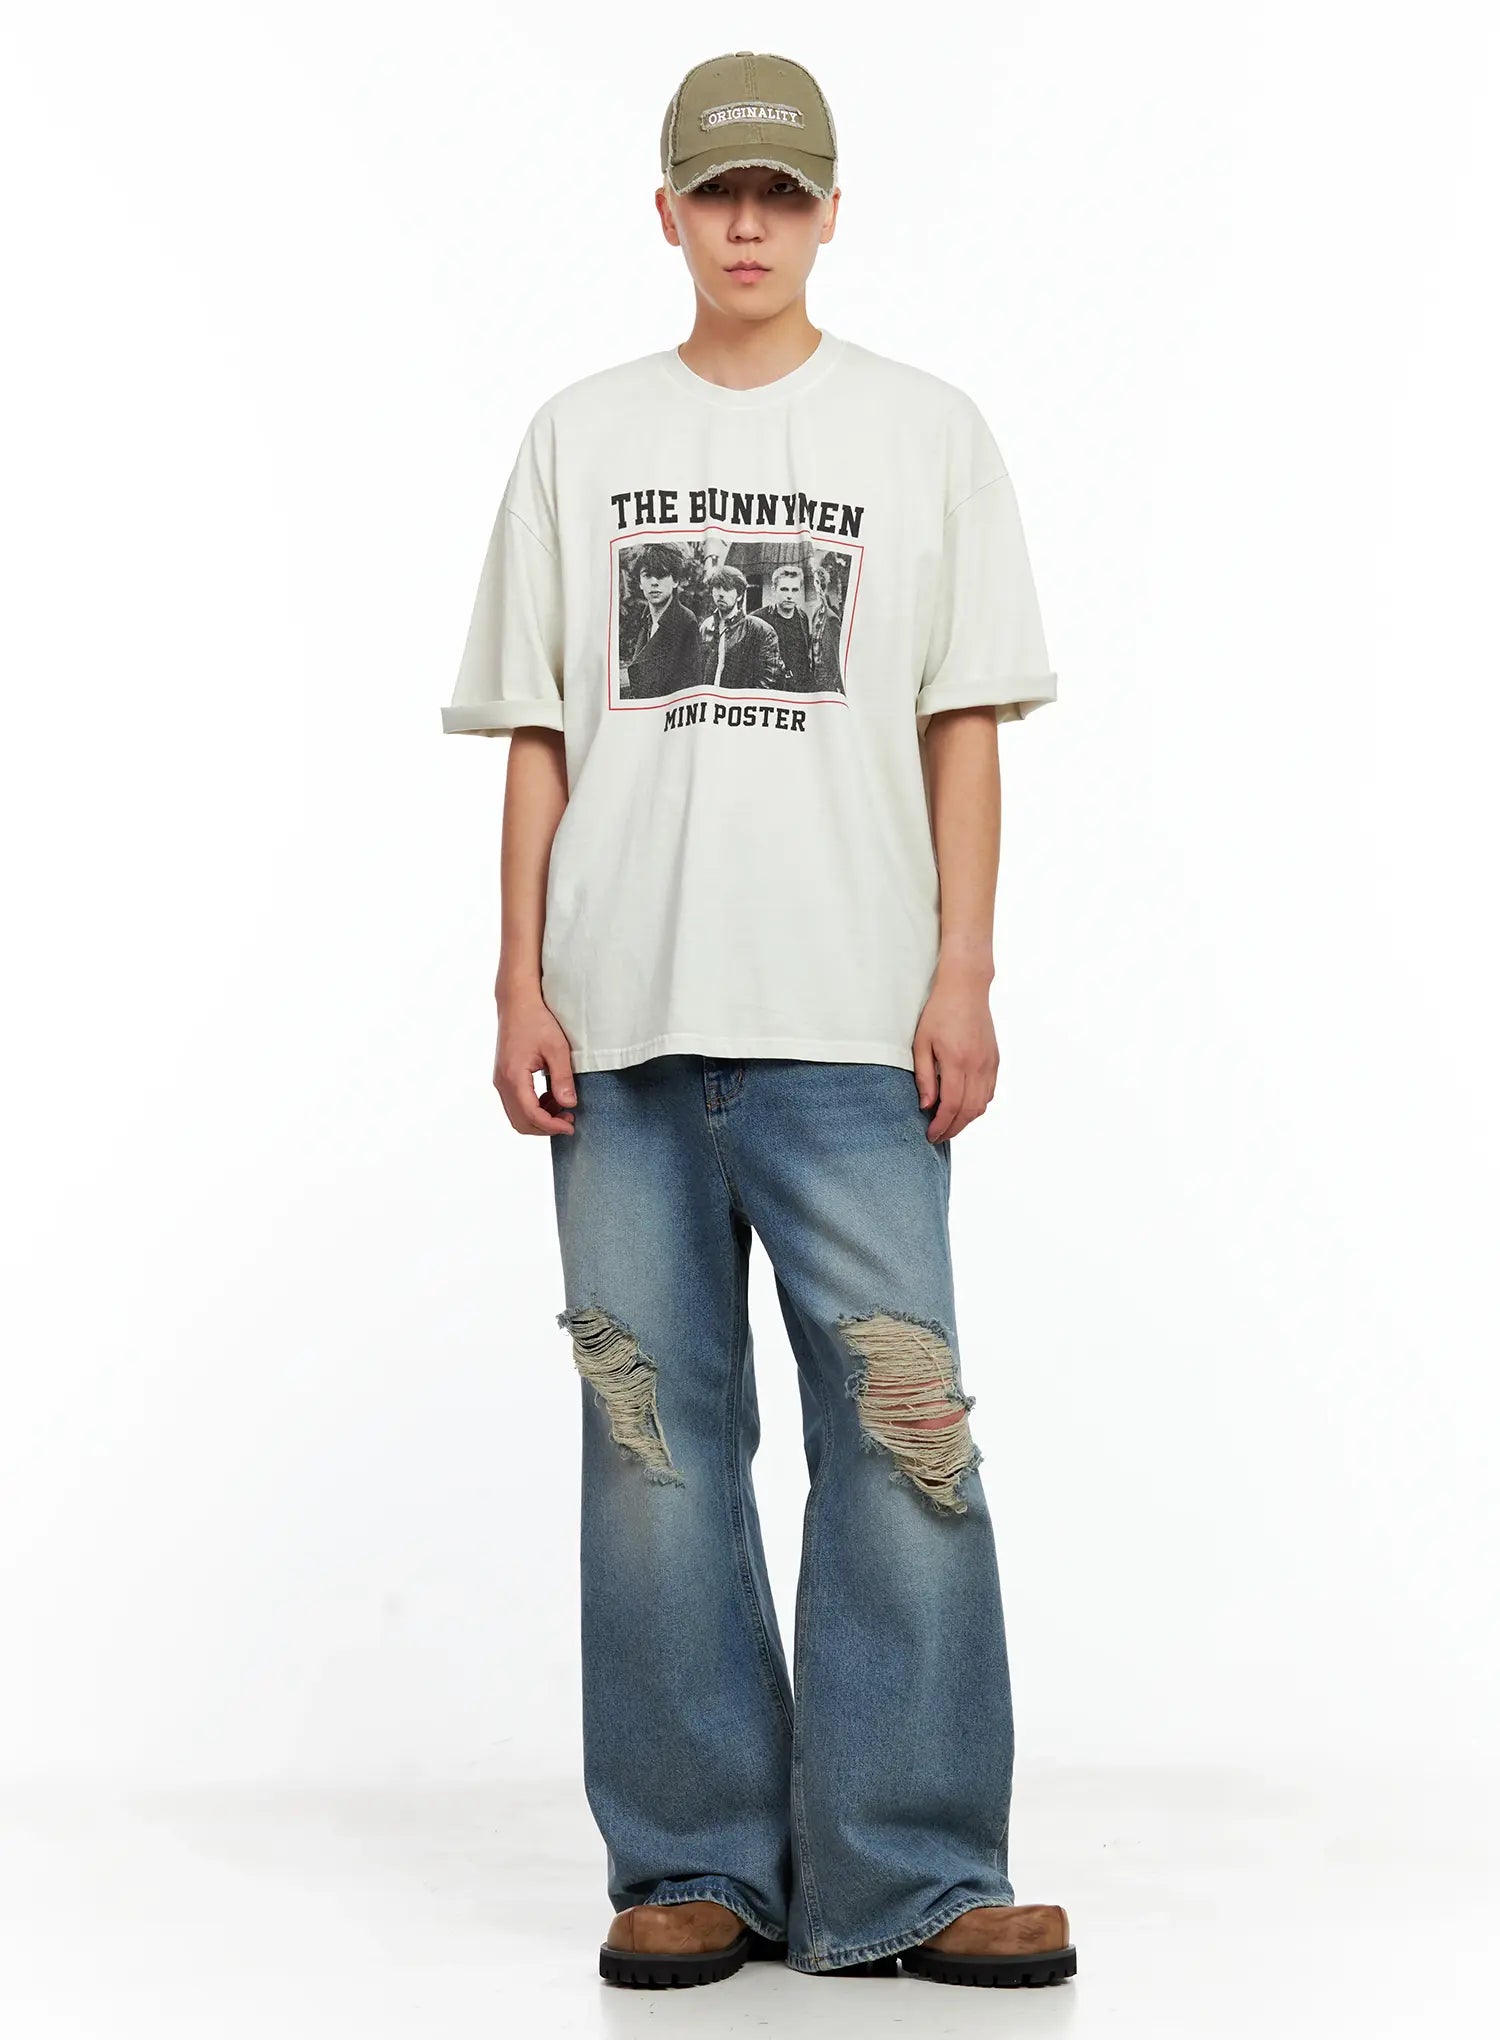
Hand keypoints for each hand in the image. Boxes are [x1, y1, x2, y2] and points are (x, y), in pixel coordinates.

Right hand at [493, 993, 577, 1134]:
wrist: (517, 1003)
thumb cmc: (536, 1020)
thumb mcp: (557, 1048)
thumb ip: (562, 1078)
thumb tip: (569, 1105)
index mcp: (513, 1076)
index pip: (531, 1115)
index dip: (552, 1126)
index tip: (571, 1126)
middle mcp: (502, 1082)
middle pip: (520, 1122)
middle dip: (545, 1127)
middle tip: (569, 1120)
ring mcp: (501, 1080)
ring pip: (517, 1115)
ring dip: (539, 1119)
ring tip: (562, 1108)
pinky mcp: (504, 1077)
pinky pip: (516, 1103)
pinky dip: (533, 1109)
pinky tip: (550, 1097)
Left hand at [912, 962, 998, 1142]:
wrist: (966, 988)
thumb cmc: (939, 1012)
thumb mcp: (921, 1043)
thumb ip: (924, 1077)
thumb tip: (926, 1105)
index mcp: (956, 1061)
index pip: (951, 1106)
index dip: (941, 1125)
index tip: (930, 1135)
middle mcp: (977, 1065)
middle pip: (969, 1111)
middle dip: (953, 1129)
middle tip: (938, 1136)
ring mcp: (989, 1063)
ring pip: (982, 1104)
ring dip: (967, 1120)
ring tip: (949, 1124)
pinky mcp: (995, 1059)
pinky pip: (989, 1092)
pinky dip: (978, 1105)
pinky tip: (964, 1106)